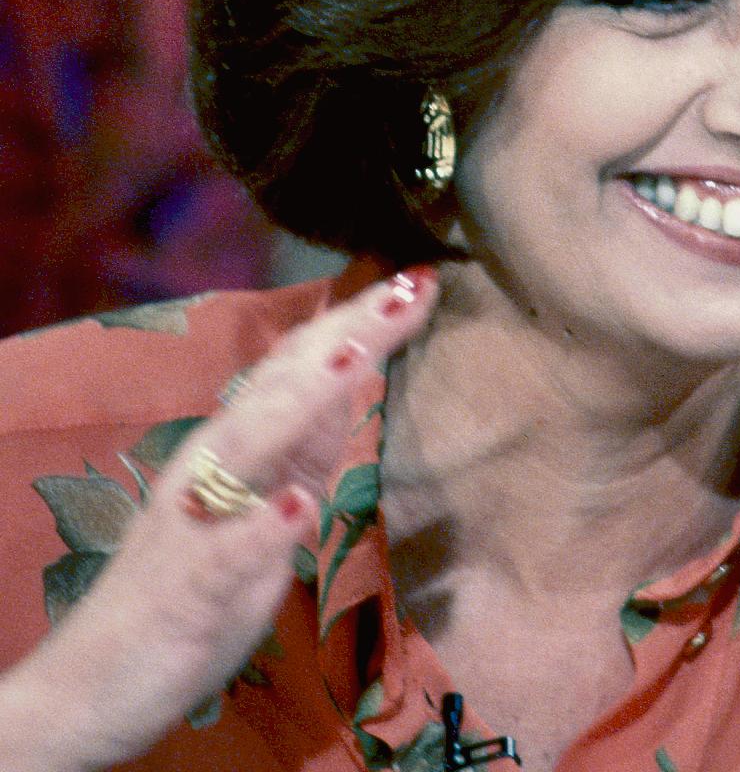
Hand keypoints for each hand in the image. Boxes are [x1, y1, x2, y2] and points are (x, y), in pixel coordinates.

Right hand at [0, 268, 435, 771]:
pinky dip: (260, 530)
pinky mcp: (188, 587)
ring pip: (250, 445)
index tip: (421, 282)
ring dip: (302, 399)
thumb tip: (354, 376)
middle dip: (348, 335)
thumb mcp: (270, 500)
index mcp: (241, 442)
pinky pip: (223, 556)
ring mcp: (197, 520)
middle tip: (408, 288)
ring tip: (355, 355)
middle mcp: (215, 463)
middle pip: (287, 384)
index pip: (305, 366)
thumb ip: (307, 442)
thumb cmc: (195, 582)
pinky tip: (296, 510)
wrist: (97, 678)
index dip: (361, 324)